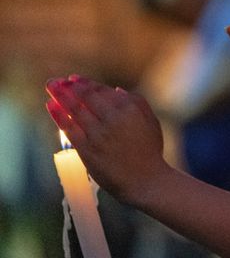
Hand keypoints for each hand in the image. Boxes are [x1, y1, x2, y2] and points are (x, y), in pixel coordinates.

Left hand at [45, 76, 170, 205]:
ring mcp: (98, 134)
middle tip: (56, 81)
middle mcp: (113, 118)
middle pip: (85, 97)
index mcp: (130, 108)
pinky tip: (50, 106)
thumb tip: (115, 89)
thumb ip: (137, 102)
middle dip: (68, 86)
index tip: (73, 78)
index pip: (101, 91)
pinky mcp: (87, 149)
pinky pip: (69, 128)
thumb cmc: (150, 150)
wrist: (145, 180)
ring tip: (51, 87)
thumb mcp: (151, 121)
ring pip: (75, 109)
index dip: (85, 83)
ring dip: (60, 96)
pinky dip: (59, 115)